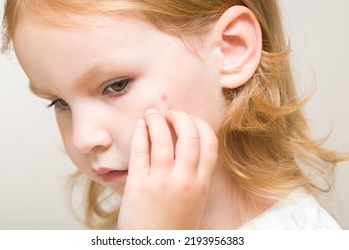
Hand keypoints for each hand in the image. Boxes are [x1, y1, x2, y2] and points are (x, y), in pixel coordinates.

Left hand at [117, 109, 217, 228]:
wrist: (155, 248)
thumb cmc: (174, 223)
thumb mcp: (195, 200)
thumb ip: (195, 174)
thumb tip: (187, 143)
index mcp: (202, 184)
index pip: (209, 143)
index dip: (200, 124)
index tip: (190, 118)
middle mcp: (185, 180)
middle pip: (188, 135)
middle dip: (180, 116)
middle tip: (170, 113)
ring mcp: (161, 182)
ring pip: (162, 139)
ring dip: (156, 119)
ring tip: (151, 113)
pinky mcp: (138, 185)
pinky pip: (140, 151)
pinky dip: (140, 133)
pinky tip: (139, 125)